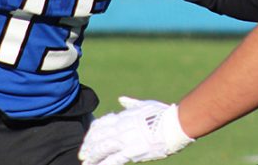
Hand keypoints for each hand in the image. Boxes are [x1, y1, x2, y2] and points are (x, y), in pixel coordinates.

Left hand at [79, 96, 194, 164]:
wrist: (175, 124)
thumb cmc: (163, 114)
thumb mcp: (144, 105)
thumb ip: (130, 104)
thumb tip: (121, 99)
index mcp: (124, 116)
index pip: (102, 123)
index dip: (92, 132)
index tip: (88, 139)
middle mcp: (121, 128)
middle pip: (98, 136)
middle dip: (88, 145)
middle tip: (82, 153)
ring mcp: (126, 140)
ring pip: (102, 148)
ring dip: (92, 156)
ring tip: (85, 162)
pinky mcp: (132, 151)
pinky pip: (113, 160)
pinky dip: (103, 164)